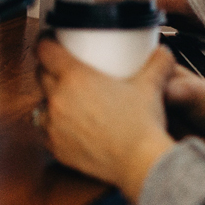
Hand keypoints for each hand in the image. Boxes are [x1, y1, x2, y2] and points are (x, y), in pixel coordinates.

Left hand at [36, 39, 174, 202]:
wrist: (142, 163)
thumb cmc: (142, 125)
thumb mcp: (150, 85)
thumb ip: (157, 62)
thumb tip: (163, 51)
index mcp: (75, 76)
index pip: (44, 49)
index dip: (46, 42)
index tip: (51, 41)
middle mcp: (59, 98)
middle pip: (41, 74)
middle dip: (49, 68)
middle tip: (63, 69)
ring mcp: (55, 124)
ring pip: (41, 102)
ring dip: (49, 98)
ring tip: (64, 98)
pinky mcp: (57, 147)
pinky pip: (44, 130)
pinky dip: (52, 125)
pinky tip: (65, 124)